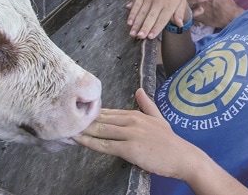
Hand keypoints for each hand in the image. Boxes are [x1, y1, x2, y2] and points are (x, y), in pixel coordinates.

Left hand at [74, 89, 199, 179]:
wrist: (182, 157)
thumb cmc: (170, 141)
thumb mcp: (158, 118)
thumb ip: (147, 104)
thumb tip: (139, 90)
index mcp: (135, 114)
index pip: (108, 112)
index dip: (92, 113)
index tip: (77, 112)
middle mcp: (131, 121)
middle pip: (101, 119)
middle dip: (83, 119)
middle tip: (65, 117)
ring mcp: (130, 134)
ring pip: (100, 130)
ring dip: (82, 129)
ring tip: (66, 127)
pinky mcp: (129, 148)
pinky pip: (105, 145)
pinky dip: (89, 142)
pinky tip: (78, 140)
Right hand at [124, 0, 186, 39]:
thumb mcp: (182, 1)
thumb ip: (180, 13)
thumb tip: (180, 24)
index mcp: (169, 5)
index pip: (162, 19)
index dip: (156, 28)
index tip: (150, 37)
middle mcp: (159, 1)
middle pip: (151, 16)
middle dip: (145, 27)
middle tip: (140, 37)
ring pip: (142, 12)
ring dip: (136, 23)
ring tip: (132, 33)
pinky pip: (136, 4)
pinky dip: (132, 13)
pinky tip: (129, 22)